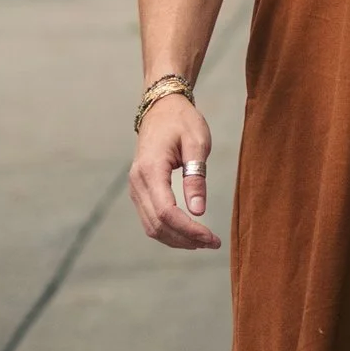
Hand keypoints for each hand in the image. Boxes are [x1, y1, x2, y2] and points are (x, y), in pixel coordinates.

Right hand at [131, 94, 217, 249]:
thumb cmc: (182, 121)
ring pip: (151, 227)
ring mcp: (135, 188)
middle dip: (186, 239)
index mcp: (151, 170)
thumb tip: (198, 210)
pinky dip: (169, 231)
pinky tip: (189, 233)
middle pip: (157, 224)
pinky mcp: (140, 191)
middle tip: (214, 243)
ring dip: (177, 239)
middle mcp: (137, 182)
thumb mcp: (197, 143)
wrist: (161, 108)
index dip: (189, 229)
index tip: (211, 237)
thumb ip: (196, 177)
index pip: (166, 212)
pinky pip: (150, 219)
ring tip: (204, 241)